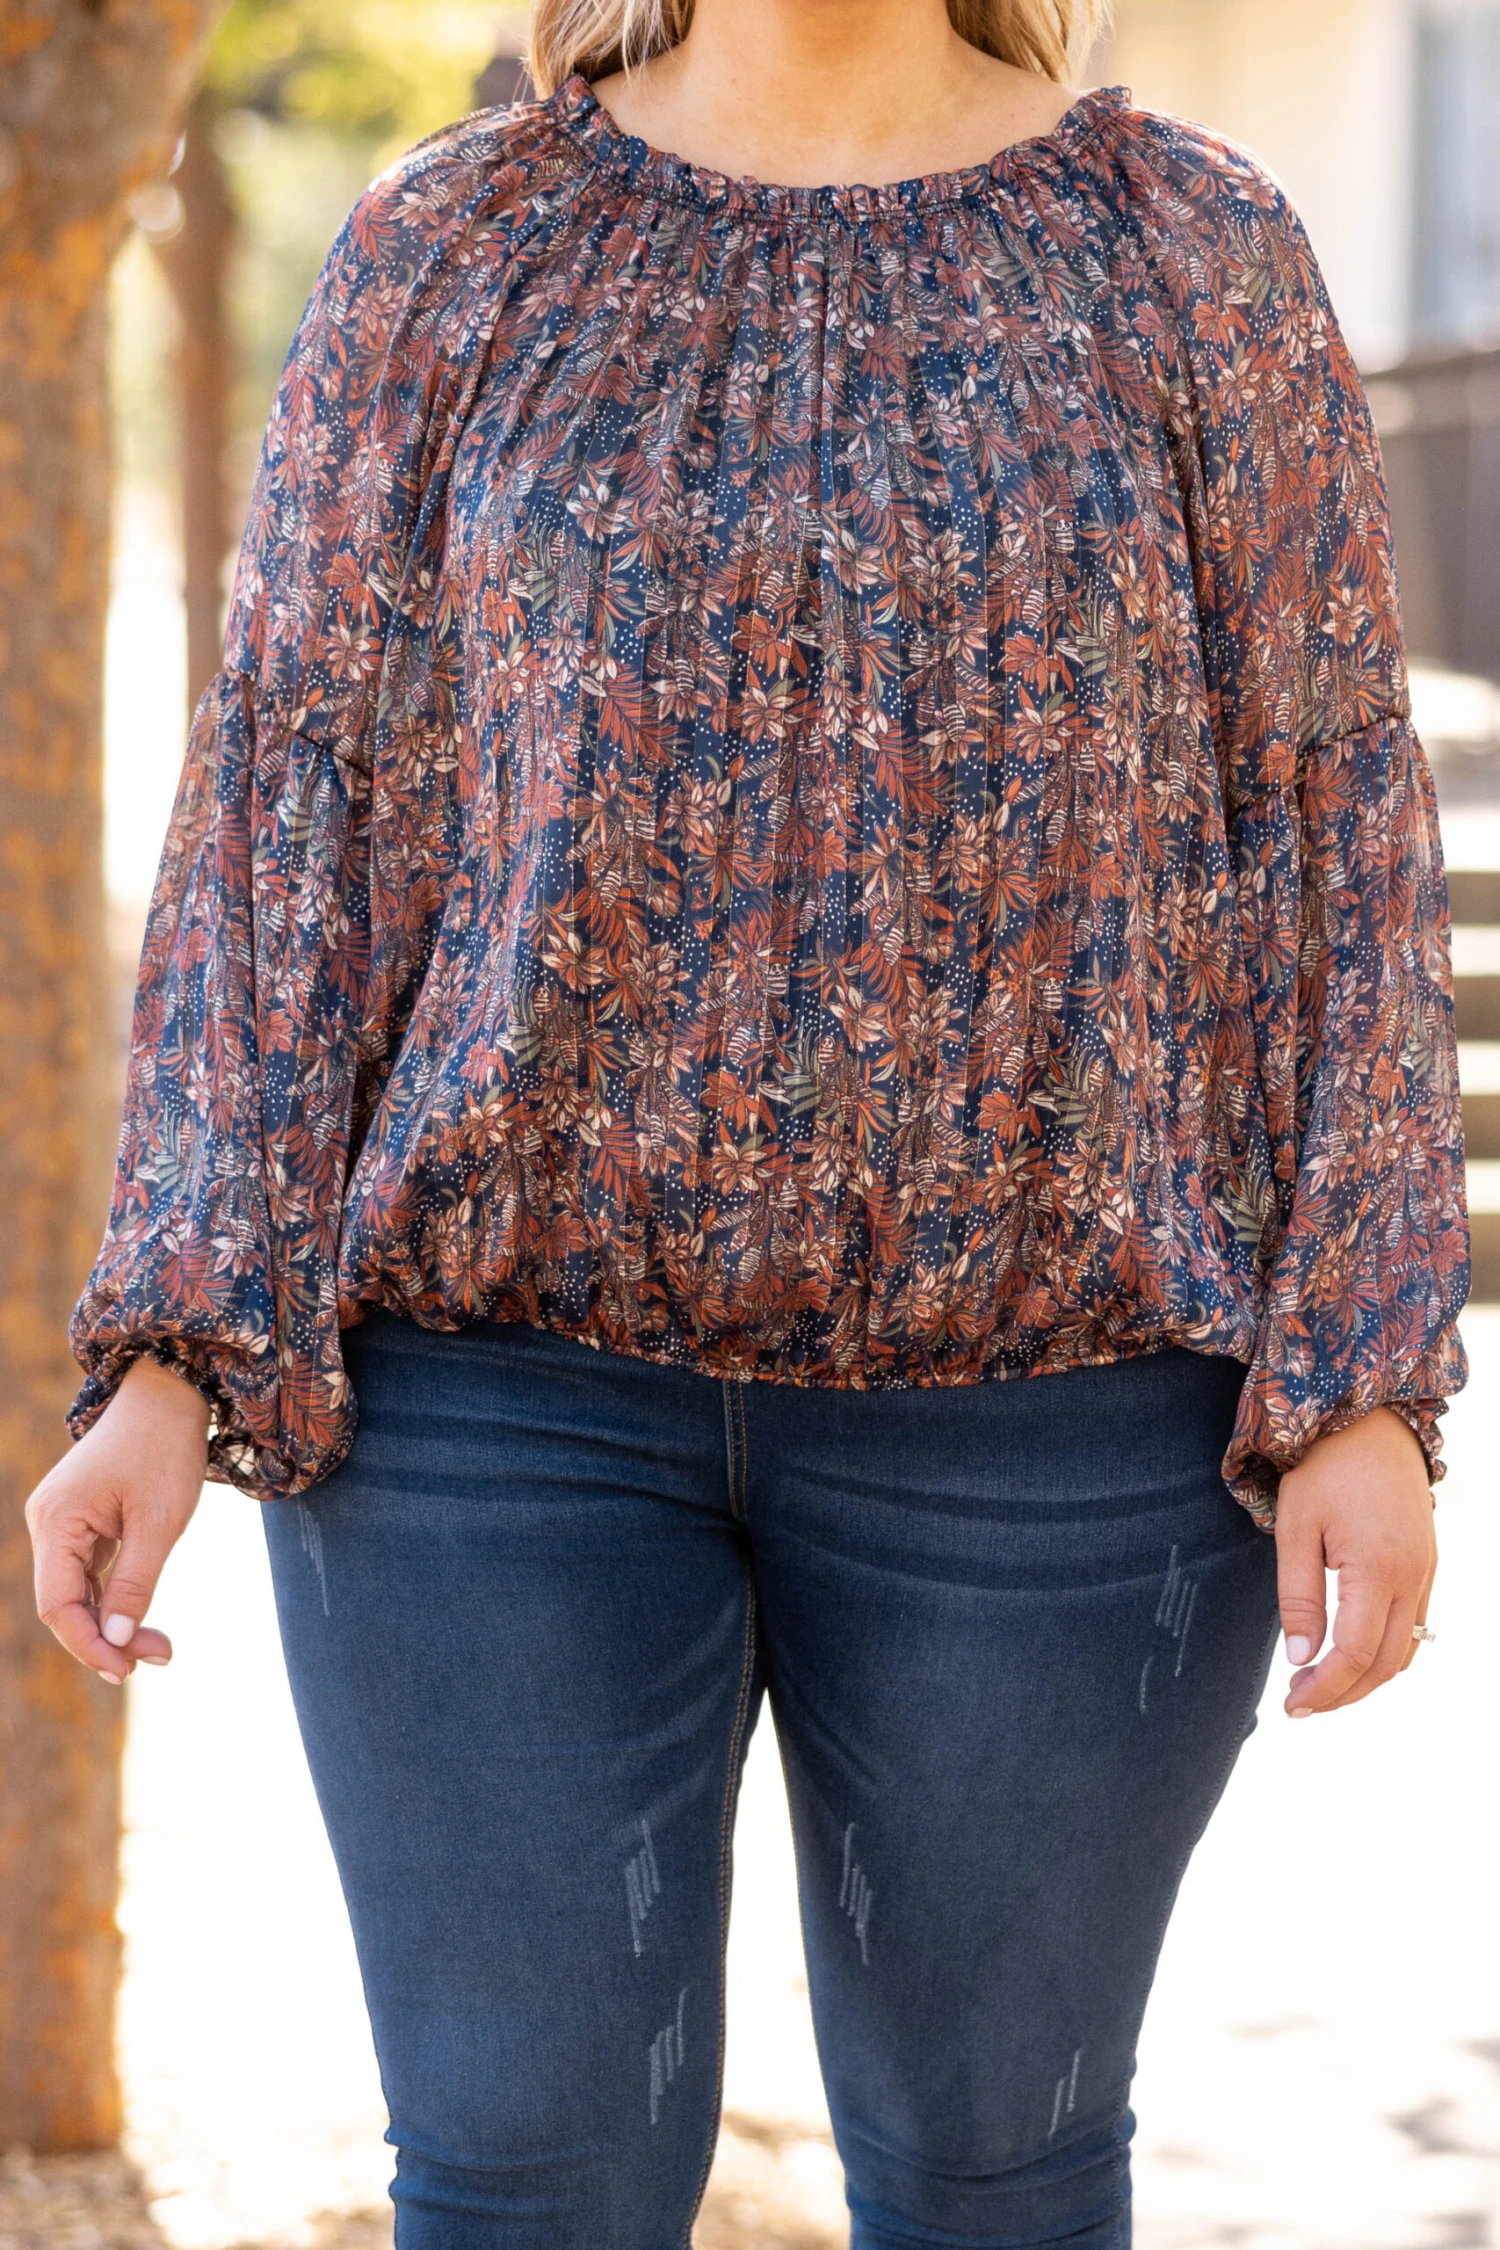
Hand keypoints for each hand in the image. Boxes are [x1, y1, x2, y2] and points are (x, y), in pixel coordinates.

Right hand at [25, 1356, 208, 1684]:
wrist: (170, 1393)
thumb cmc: (165, 1449)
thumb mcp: (159, 1521)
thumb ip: (135, 1583)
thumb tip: (116, 1641)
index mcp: (56, 1521)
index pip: (58, 1605)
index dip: (89, 1644)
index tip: (128, 1669)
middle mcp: (49, 1524)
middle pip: (65, 1604)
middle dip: (108, 1638)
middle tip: (161, 1656)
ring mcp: (63, 1524)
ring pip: (79, 1593)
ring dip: (114, 1623)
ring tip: (161, 1647)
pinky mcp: (83, 1522)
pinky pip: (91, 1574)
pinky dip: (116, 1599)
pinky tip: (143, 1620)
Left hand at [1274, 1405, 1436, 1717]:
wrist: (1371, 1421)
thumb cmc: (1324, 1468)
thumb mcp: (1295, 1528)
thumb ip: (1299, 1598)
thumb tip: (1301, 1659)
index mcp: (1377, 1568)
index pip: (1354, 1653)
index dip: (1324, 1687)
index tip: (1292, 1704)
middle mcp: (1412, 1576)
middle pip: (1384, 1663)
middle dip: (1343, 1694)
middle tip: (1300, 1705)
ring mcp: (1426, 1571)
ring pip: (1405, 1650)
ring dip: (1366, 1678)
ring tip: (1321, 1686)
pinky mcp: (1426, 1564)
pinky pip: (1414, 1626)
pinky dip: (1385, 1652)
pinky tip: (1350, 1655)